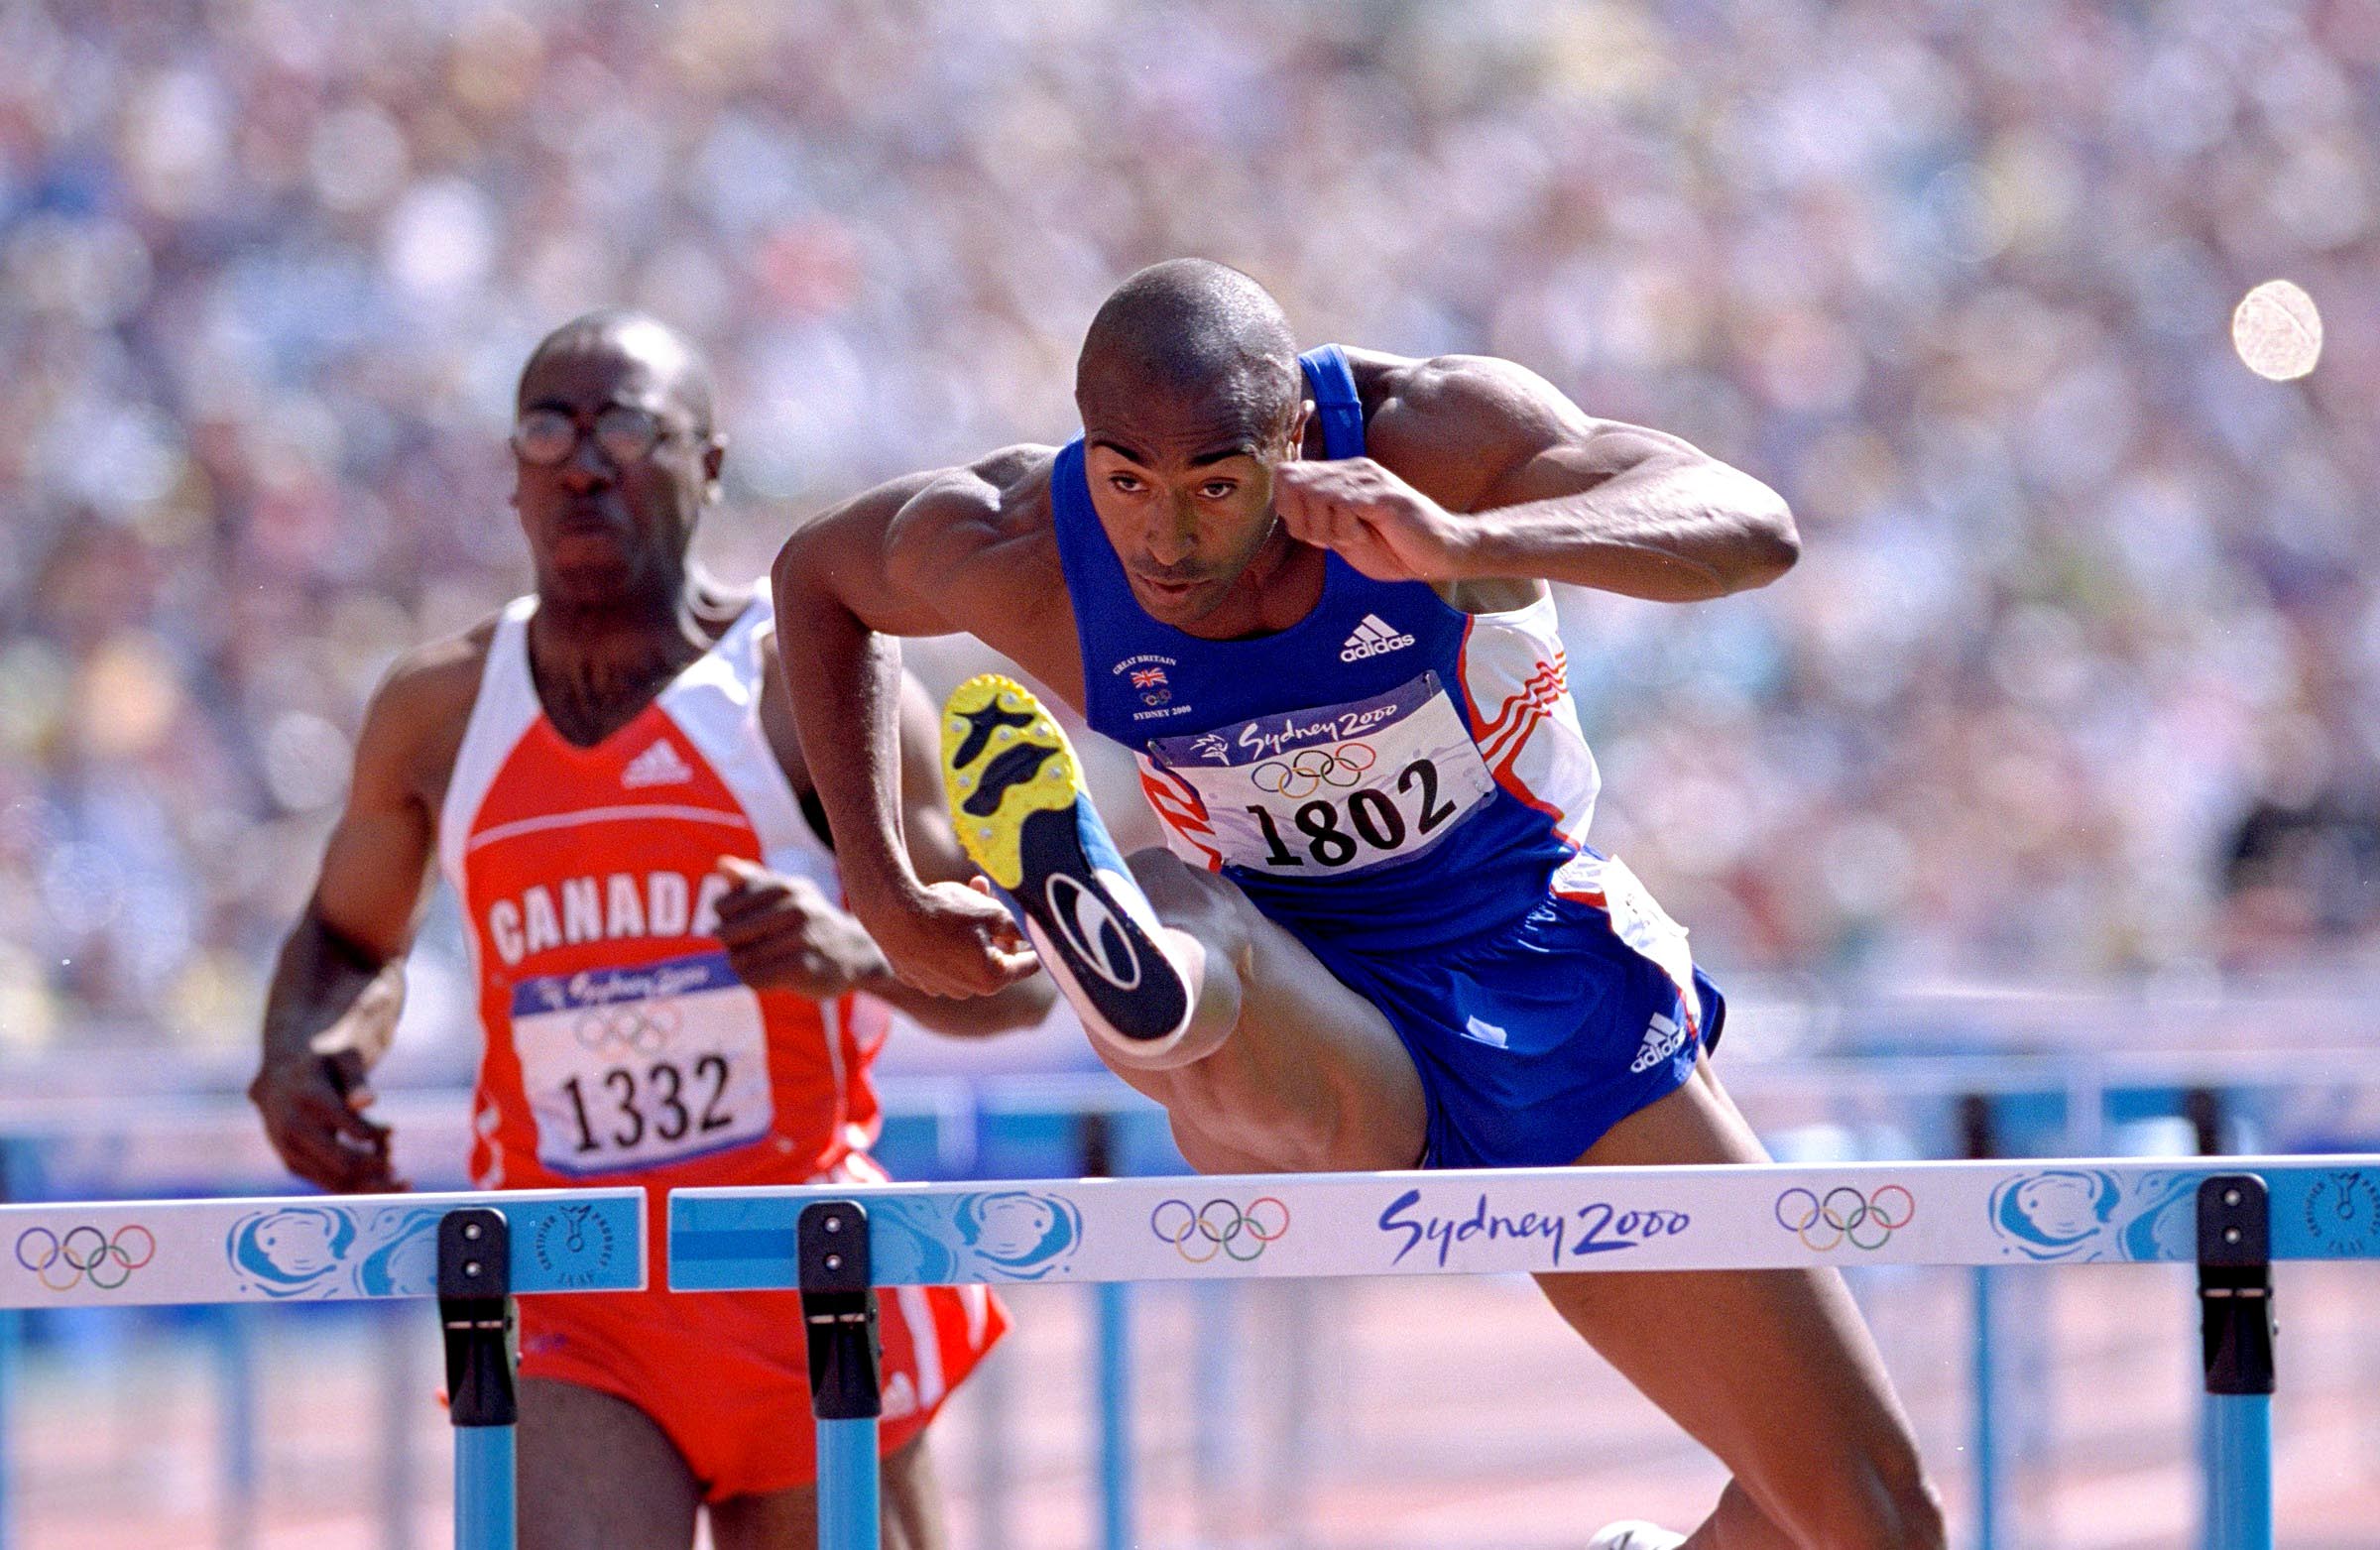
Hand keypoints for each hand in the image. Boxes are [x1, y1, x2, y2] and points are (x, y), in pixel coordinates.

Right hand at [249, 1053, 403, 1193]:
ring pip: (337, 1182)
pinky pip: (328, 1184)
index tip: (390, 1130)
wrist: (278, 1079)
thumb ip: (356, 1078)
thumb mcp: (342, 1057)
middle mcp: (295, 1129)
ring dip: (373, 1185)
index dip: (377, 1135)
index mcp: (310, 1099)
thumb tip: (368, 1102)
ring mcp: (291, 1150)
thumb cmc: (322, 1064)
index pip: (354, 1129)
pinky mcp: (293, 1165)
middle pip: (345, 1164)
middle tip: (399, 1166)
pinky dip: (356, 1186)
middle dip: (379, 1168)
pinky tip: (376, 1176)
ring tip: (397, 1176)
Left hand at [713, 856, 899, 998]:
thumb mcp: (787, 893)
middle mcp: (795, 908)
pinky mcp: (804, 968)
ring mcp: (801, 938)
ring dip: (739, 963)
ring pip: (742, 957)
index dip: (722, 919)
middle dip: (729, 944)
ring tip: (747, 962)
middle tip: (737, 947)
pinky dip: (751, 978)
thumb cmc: (809, 921)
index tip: (732, 923)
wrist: (854, 952)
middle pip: (730, 932)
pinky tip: (759, 975)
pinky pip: (756, 977)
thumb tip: (721, 864)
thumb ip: (751, 879)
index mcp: (785, 887)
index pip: (724, 906)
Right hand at [852, 873, 1038, 999]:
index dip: (1036, 946)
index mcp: (992, 978)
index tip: (1040, 933)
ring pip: (968, 960)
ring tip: (962, 899)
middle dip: (997, 931)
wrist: (891, 913)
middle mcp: (968, 991)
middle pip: (996, 959)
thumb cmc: (945, 912)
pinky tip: (935, 921)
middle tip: (991, 898)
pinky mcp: (918, 980)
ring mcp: (940, 988)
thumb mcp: (992, 912)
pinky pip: (941, 963)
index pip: (1028, 965)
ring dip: (971, 936)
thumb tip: (1035, 934)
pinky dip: (945, 945)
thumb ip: (1019, 926)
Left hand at [1275, 457, 1470, 581]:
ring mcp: (1368, 479)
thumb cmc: (1395, 549)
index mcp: (1341, 477)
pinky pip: (1342, 505)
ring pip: (1314, 495)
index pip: (1286, 477)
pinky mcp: (1382, 494)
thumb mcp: (1345, 537)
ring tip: (1353, 538)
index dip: (1288, 510)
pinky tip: (1363, 537)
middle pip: (1293, 484)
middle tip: (1329, 541)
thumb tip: (1289, 514)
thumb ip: (1318, 523)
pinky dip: (1344, 530)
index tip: (1313, 536)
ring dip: (1326, 528)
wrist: (1440, 554)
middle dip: (1302, 522)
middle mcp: (1352, 470)